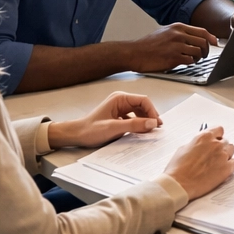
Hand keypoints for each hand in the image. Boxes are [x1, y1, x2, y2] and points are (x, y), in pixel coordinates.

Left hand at [47, 92, 161, 148]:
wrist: (76, 135)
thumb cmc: (90, 130)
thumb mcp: (113, 128)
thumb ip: (134, 125)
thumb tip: (153, 123)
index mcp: (120, 98)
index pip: (144, 100)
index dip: (152, 112)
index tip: (156, 124)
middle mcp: (121, 101)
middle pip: (143, 106)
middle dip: (150, 116)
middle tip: (157, 129)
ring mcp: (120, 108)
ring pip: (139, 112)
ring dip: (145, 121)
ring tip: (150, 131)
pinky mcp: (119, 116)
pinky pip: (134, 118)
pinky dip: (139, 125)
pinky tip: (141, 132)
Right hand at [126, 23, 216, 72]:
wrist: (135, 53)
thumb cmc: (148, 44)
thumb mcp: (165, 31)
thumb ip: (180, 33)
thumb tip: (195, 38)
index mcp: (177, 27)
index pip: (202, 31)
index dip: (211, 38)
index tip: (215, 43)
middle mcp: (178, 35)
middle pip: (203, 42)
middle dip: (206, 50)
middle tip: (203, 55)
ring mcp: (176, 46)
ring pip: (198, 52)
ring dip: (199, 58)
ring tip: (194, 60)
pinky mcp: (173, 58)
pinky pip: (190, 60)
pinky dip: (191, 62)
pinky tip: (186, 62)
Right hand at [163, 127, 233, 200]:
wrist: (179, 184)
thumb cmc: (178, 168)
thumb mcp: (184, 148)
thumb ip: (197, 144)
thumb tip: (202, 144)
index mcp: (204, 136)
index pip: (219, 129)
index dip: (216, 136)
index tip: (215, 139)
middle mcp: (216, 144)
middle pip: (225, 141)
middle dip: (220, 147)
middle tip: (213, 155)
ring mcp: (223, 155)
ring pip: (231, 150)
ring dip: (226, 154)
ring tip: (217, 163)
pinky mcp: (227, 168)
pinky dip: (231, 165)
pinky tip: (223, 169)